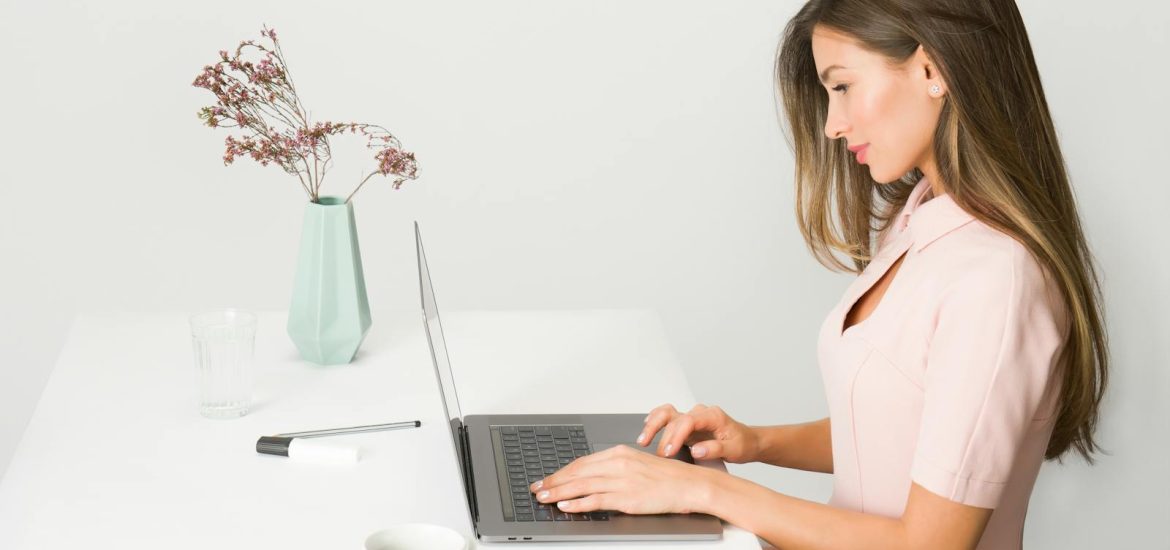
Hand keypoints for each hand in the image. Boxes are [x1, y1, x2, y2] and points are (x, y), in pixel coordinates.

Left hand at [529, 444, 715, 514]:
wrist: (690, 485)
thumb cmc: (667, 477)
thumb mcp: (637, 464)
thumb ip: (615, 468)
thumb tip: (593, 476)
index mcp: (619, 453)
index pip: (582, 462)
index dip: (561, 471)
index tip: (548, 478)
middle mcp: (618, 464)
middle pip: (577, 472)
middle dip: (553, 481)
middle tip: (537, 488)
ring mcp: (622, 481)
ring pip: (582, 486)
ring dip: (559, 492)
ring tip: (544, 498)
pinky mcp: (627, 498)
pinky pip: (596, 500)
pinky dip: (578, 503)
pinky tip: (566, 506)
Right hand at [638, 403, 759, 462]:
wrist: (748, 441)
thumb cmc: (743, 444)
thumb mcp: (734, 449)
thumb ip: (715, 449)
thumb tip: (696, 450)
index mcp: (712, 416)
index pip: (688, 421)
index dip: (676, 436)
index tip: (669, 452)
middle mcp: (699, 413)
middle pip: (674, 417)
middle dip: (663, 436)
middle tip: (659, 455)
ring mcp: (692, 418)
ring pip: (667, 413)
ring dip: (653, 424)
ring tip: (643, 440)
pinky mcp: (686, 425)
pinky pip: (666, 418)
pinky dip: (655, 421)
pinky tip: (646, 429)